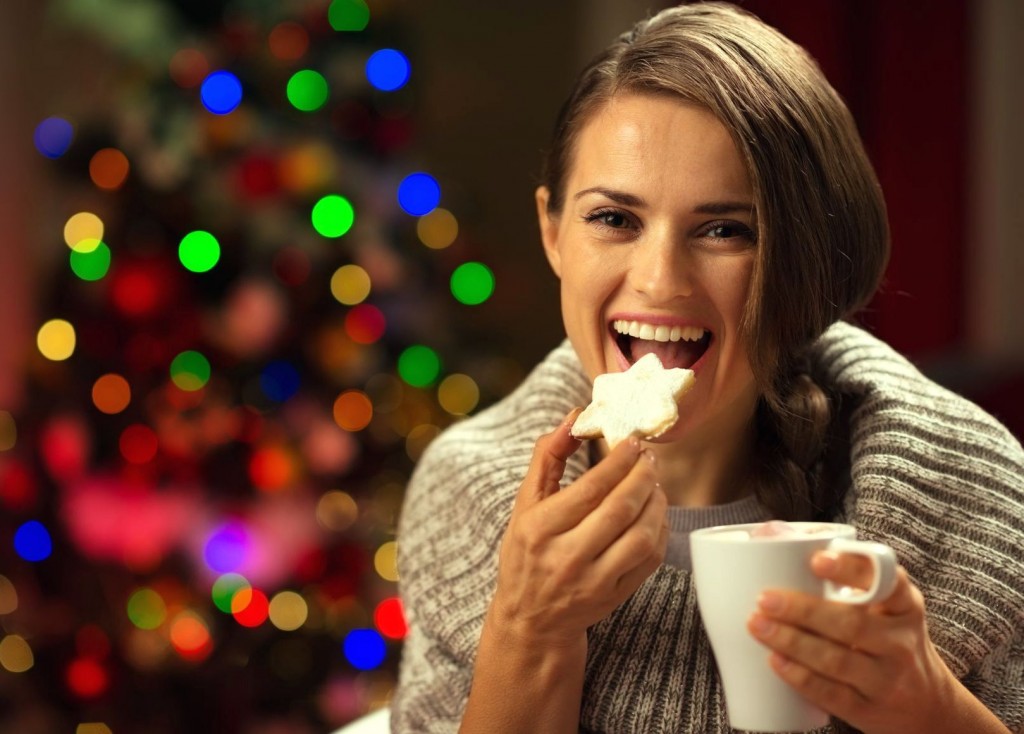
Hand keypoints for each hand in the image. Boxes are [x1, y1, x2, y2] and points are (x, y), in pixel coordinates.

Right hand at [489, 410, 667, 648]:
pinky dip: (659, 530)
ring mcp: (593, 580)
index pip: (590, 488)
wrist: (531, 617)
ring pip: (640, 535)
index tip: (632, 442)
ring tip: (654, 483)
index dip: (618, 461)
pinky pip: (649, 559)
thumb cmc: (527, 551)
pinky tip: (655, 512)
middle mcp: (566, 556)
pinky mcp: (614, 596)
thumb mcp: (525, 503)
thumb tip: (574, 417)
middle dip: (642, 476)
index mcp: (540, 528)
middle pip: (619, 509)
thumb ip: (547, 457)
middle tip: (649, 457)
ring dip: (656, 503)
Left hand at [746, 551, 957, 733]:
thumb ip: (848, 576)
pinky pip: (832, 694)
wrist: (927, 705)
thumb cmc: (887, 638)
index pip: (887, 582)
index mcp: (905, 605)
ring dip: (792, 642)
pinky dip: (800, 677)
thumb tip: (772, 535)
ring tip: (757, 625)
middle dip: (803, 610)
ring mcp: (886, 679)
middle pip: (852, 624)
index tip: (817, 560)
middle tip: (764, 598)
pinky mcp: (869, 710)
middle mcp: (900, 641)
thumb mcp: (886, 606)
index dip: (852, 569)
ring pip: (837, 659)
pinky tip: (775, 661)